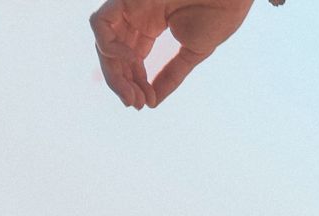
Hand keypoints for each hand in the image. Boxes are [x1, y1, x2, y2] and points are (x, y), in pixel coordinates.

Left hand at [90, 0, 255, 108]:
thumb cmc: (218, 14)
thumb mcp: (191, 54)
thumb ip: (170, 77)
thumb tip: (151, 102)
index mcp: (150, 26)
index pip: (130, 60)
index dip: (134, 84)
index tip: (146, 102)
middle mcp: (136, 17)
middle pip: (114, 57)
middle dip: (121, 84)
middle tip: (135, 103)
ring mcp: (130, 7)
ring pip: (103, 45)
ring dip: (113, 74)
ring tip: (131, 92)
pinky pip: (100, 24)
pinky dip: (108, 47)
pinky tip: (129, 60)